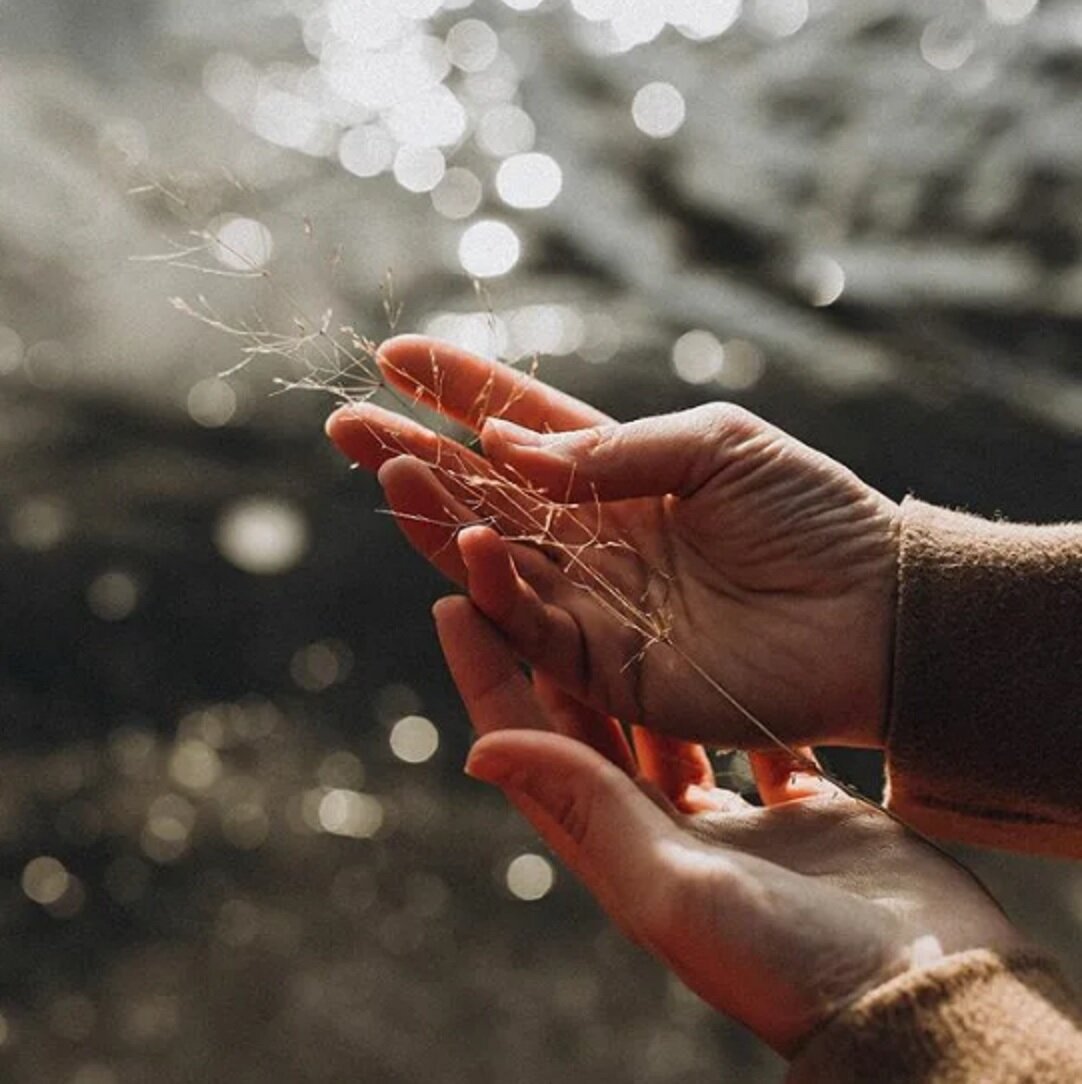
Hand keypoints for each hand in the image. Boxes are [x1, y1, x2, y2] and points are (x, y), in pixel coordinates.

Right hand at [326, 335, 898, 748]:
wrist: (877, 613)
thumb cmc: (813, 515)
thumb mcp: (720, 447)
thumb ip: (613, 449)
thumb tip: (510, 445)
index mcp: (622, 473)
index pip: (521, 424)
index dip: (459, 390)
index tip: (394, 356)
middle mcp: (594, 537)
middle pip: (485, 492)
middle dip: (416, 454)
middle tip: (346, 423)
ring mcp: (595, 602)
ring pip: (494, 557)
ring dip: (439, 516)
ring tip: (391, 467)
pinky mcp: (607, 667)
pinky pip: (534, 625)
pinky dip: (498, 586)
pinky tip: (473, 542)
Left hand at [434, 596, 1022, 1056]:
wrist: (924, 997)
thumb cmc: (792, 963)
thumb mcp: (670, 887)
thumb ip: (588, 812)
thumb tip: (481, 751)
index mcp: (620, 855)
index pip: (528, 750)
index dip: (485, 677)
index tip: (452, 601)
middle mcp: (666, 837)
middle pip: (587, 727)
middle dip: (550, 652)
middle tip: (529, 578)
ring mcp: (736, 825)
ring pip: (667, 724)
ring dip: (635, 664)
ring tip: (613, 592)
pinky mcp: (805, 812)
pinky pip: (755, 737)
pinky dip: (735, 694)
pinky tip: (725, 643)